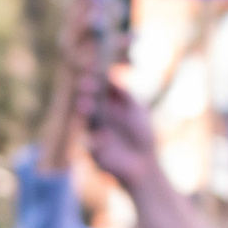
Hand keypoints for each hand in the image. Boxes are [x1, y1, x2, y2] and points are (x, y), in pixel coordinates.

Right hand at [81, 72, 158, 193]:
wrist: (144, 162)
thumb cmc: (142, 134)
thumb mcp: (138, 109)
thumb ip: (125, 95)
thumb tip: (111, 76)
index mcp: (108, 102)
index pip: (98, 86)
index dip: (95, 75)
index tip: (93, 64)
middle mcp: (98, 114)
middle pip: (88, 98)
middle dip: (86, 90)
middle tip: (86, 83)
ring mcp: (93, 131)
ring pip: (84, 118)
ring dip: (84, 110)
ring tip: (85, 104)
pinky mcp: (93, 150)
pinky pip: (90, 144)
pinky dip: (96, 141)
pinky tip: (105, 137)